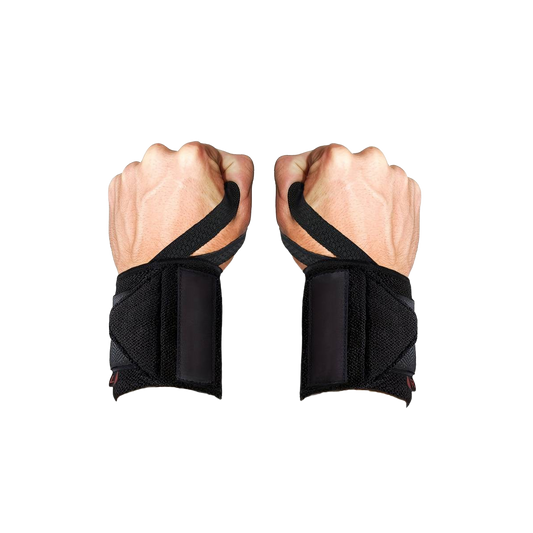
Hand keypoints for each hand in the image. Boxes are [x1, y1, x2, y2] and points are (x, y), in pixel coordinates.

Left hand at [106, 141, 253, 272]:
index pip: (209, 155)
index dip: (212, 179)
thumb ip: (241, 172)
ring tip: (170, 219)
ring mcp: (133, 172)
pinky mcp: (115, 188)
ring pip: (157, 171)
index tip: (207, 201)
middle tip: (189, 212)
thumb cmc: (201, 250)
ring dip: (163, 188)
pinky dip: (144, 197)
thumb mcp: (239, 212)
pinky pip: (136, 184)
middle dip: (185, 180)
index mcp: (192, 157)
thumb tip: (231, 159)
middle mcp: (158, 156)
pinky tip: (153, 220)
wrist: (162, 278)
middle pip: (180, 160)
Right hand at [274, 144, 421, 275]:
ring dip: (365, 191)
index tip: (319, 203)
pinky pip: (392, 187)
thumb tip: (296, 160)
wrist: (362, 281)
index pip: (319, 156)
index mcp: (336, 159)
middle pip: (348, 163)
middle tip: (338, 215)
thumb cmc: (324, 252)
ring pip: (371, 175)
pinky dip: (384, 201)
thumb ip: (286, 172)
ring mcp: (395, 176)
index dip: (316, 181)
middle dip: (342, 183)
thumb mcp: (287, 213)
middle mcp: (370, 160)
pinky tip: (374, 223)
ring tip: (357, 222)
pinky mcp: (412, 191)